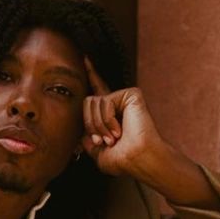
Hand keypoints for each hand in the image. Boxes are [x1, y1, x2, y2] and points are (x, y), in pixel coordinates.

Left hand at [81, 55, 166, 176]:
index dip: (91, 75)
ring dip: (98, 125)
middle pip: (87, 102)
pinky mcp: (131, 94)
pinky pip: (105, 101)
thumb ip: (87, 140)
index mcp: (110, 115)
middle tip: (103, 141)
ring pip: (93, 102)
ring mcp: (124, 98)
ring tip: (112, 138)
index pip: (97, 93)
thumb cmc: (123, 161)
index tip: (84, 57)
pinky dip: (107, 119)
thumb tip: (81, 133)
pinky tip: (119, 131)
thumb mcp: (98, 154)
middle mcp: (118, 103)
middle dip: (90, 125)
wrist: (138, 160)